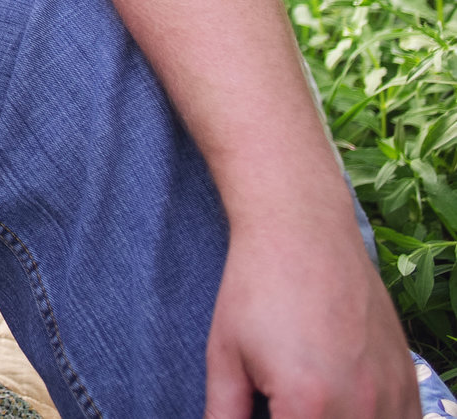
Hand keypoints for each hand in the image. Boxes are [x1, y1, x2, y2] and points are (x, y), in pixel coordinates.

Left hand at [205, 215, 419, 418]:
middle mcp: (361, 407)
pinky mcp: (409, 381)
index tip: (268, 410)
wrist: (304, 232)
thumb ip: (225, 413)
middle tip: (282, 403)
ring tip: (312, 400)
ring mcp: (391, 395)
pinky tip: (346, 407)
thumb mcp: (224, 356)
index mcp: (309, 406)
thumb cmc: (256, 289)